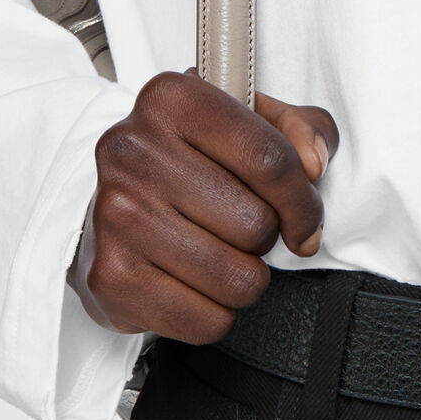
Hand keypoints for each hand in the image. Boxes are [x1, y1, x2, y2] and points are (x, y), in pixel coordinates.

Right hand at [71, 68, 338, 343]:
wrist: (104, 205)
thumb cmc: (187, 161)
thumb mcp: (248, 121)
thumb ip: (299, 127)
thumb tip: (315, 161)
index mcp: (173, 98)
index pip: (270, 160)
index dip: (304, 202)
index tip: (306, 222)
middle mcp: (134, 152)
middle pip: (256, 223)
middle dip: (264, 237)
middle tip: (237, 227)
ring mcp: (115, 216)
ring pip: (237, 278)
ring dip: (243, 278)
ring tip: (216, 254)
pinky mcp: (109, 278)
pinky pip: (206, 321)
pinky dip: (214, 313)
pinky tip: (191, 283)